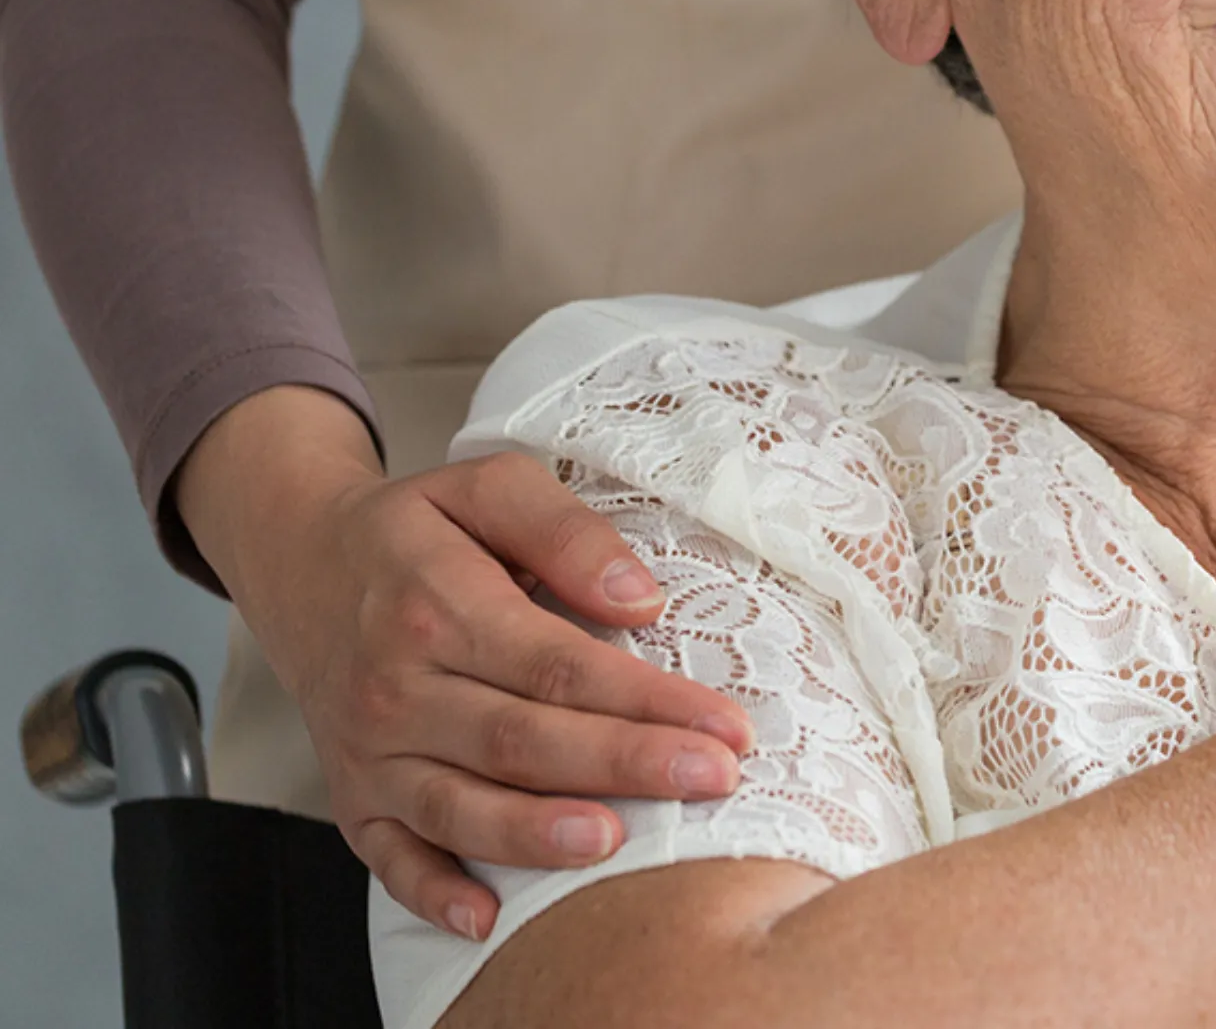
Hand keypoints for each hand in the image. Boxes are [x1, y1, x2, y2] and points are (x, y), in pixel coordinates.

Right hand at [175, 385, 755, 939]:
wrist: (300, 561)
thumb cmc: (417, 529)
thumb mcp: (488, 487)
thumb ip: (566, 532)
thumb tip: (638, 600)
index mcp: (436, 604)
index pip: (558, 666)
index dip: (647, 701)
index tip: (725, 725)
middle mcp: (396, 686)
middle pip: (521, 740)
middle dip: (625, 765)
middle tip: (714, 781)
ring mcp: (369, 750)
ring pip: (458, 806)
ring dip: (538, 835)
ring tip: (617, 843)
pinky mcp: (353, 795)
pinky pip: (387, 856)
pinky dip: (432, 894)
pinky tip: (488, 919)